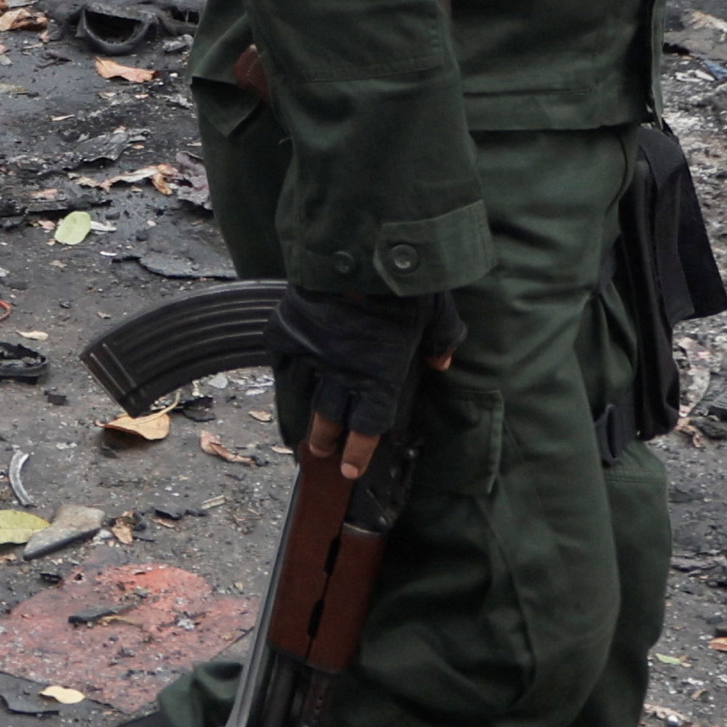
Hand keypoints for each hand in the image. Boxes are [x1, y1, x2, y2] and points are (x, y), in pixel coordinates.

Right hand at [269, 286, 443, 474]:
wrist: (355, 256)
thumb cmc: (402, 287)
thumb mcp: (436, 313)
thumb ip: (442, 340)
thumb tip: (443, 360)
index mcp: (379, 378)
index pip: (369, 427)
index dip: (358, 453)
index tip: (350, 470)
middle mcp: (342, 375)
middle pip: (331, 419)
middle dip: (326, 440)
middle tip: (321, 452)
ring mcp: (311, 355)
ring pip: (304, 395)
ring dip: (303, 414)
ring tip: (300, 428)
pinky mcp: (287, 332)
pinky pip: (283, 360)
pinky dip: (285, 371)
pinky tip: (286, 376)